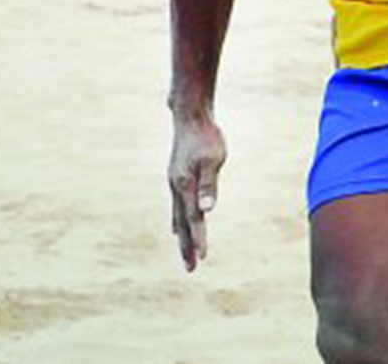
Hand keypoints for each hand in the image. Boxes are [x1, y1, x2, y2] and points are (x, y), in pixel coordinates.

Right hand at [168, 116, 225, 271]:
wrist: (189, 117)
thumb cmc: (206, 137)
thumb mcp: (213, 160)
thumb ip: (210, 185)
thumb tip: (207, 210)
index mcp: (185, 186)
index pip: (194, 219)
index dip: (199, 238)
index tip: (203, 257)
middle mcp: (176, 188)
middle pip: (182, 224)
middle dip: (187, 247)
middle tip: (191, 269)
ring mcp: (174, 183)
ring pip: (177, 217)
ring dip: (182, 237)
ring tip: (186, 255)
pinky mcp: (177, 178)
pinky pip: (176, 206)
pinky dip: (178, 222)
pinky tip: (177, 228)